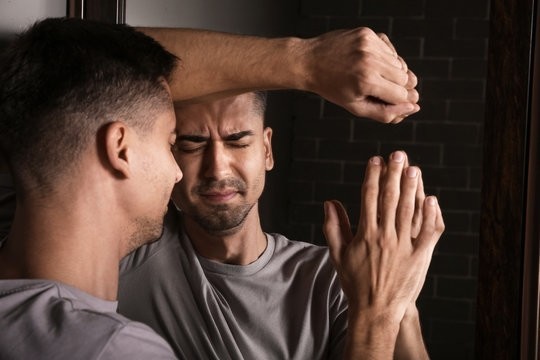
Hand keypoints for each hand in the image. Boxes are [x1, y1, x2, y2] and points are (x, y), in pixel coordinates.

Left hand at [304, 28, 419, 122]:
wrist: (309, 62)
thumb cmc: (332, 88)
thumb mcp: (356, 107)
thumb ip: (386, 112)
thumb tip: (414, 108)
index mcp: (366, 82)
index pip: (402, 95)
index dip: (401, 102)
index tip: (395, 102)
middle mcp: (370, 60)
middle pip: (405, 78)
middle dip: (398, 88)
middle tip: (383, 91)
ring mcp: (369, 44)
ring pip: (400, 64)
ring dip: (392, 73)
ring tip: (374, 78)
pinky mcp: (368, 34)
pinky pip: (390, 50)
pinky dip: (385, 59)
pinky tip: (370, 63)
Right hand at [323, 151, 443, 322]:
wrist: (376, 310)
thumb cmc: (354, 282)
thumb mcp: (338, 255)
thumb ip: (333, 227)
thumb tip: (330, 202)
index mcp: (365, 234)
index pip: (369, 197)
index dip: (372, 176)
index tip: (376, 161)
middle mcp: (385, 237)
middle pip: (390, 198)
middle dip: (394, 174)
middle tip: (398, 155)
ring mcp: (404, 246)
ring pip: (409, 211)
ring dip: (412, 188)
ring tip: (414, 169)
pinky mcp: (420, 256)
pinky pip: (428, 232)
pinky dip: (430, 215)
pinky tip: (431, 199)